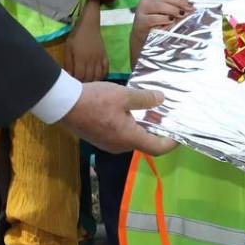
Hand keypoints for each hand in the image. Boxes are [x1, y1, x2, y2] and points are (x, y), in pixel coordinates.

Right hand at [59, 82, 175, 154]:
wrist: (64, 105)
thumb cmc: (95, 100)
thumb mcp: (122, 95)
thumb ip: (144, 98)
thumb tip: (161, 99)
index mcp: (129, 138)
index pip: (158, 149)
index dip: (171, 143)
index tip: (179, 134)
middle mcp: (120, 146)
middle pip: (145, 143)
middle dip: (155, 130)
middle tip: (163, 114)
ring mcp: (108, 144)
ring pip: (131, 138)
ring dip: (140, 127)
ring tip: (146, 109)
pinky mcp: (99, 139)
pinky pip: (120, 135)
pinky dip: (128, 126)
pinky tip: (126, 111)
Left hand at [64, 2, 107, 81]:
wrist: (89, 25)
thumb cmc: (76, 36)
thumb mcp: (68, 48)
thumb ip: (68, 63)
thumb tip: (68, 76)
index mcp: (80, 59)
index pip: (79, 77)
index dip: (76, 82)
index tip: (73, 85)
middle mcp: (91, 61)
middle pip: (89, 78)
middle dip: (84, 83)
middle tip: (80, 86)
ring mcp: (99, 59)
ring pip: (98, 76)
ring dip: (93, 82)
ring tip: (88, 84)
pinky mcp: (105, 56)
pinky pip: (106, 69)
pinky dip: (103, 76)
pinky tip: (98, 78)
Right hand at [132, 0, 192, 32]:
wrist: (142, 34)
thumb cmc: (155, 21)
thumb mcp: (165, 11)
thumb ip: (175, 6)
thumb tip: (190, 4)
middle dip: (180, 1)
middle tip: (190, 8)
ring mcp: (142, 9)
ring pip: (160, 6)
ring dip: (173, 10)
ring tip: (181, 14)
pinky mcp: (141, 21)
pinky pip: (154, 18)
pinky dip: (164, 19)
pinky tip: (170, 21)